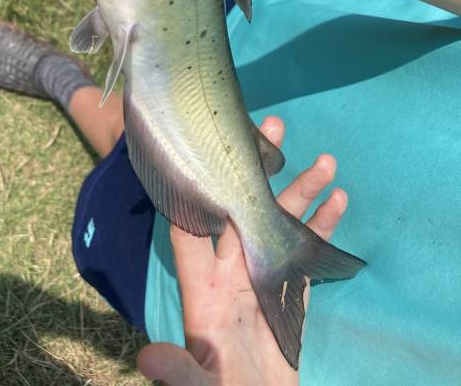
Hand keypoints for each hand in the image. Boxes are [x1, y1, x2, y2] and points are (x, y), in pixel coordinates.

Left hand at [136, 115, 347, 385]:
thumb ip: (178, 370)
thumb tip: (146, 356)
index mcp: (201, 287)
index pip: (191, 226)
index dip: (194, 187)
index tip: (204, 145)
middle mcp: (229, 272)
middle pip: (242, 208)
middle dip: (258, 169)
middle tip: (275, 125)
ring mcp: (260, 278)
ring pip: (280, 222)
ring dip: (302, 192)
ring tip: (325, 161)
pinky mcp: (289, 293)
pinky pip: (307, 250)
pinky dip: (322, 226)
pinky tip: (339, 200)